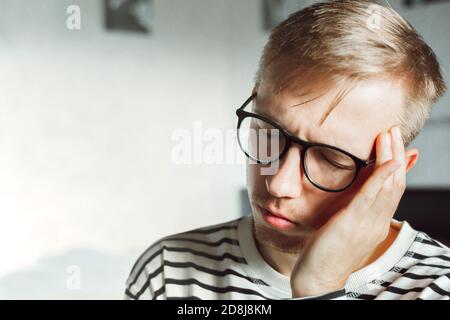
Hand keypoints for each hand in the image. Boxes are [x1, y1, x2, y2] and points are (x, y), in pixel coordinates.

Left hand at [290, 126, 405, 296]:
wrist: (317, 278)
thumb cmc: (327, 251)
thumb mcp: (344, 224)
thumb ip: (353, 206)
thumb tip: (356, 189)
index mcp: (375, 222)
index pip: (392, 187)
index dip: (395, 162)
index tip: (391, 140)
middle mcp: (376, 222)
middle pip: (394, 182)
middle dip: (395, 153)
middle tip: (393, 129)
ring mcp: (367, 224)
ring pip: (387, 186)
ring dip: (390, 157)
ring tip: (388, 134)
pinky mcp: (352, 224)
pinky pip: (370, 198)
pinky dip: (380, 178)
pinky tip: (386, 162)